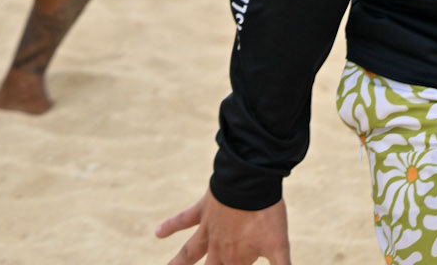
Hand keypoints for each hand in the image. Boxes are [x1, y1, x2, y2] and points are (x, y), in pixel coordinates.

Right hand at [156, 190, 289, 264]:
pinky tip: (156, 232)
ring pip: (187, 255)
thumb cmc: (266, 212)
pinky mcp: (203, 210)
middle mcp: (218, 250)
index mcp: (235, 261)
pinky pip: (183, 220)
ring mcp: (208, 230)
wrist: (252, 179)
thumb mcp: (280, 246)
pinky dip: (170, 226)